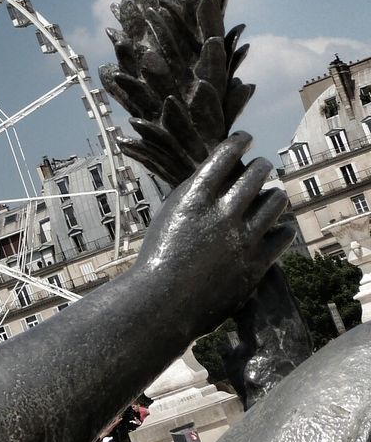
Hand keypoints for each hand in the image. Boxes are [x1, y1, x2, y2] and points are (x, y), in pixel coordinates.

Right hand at [134, 131, 291, 335]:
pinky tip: (276, 226)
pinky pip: (283, 235)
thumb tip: (218, 177)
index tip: (244, 139)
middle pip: (256, 174)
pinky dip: (281, 227)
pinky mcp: (257, 263)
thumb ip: (194, 195)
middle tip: (260, 165)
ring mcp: (243, 239)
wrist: (164, 302)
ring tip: (271, 194)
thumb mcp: (169, 215)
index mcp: (195, 197)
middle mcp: (222, 213)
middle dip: (260, 165)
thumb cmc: (158, 258)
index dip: (238, 141)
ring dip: (274, 193)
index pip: (225, 155)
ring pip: (276, 201)